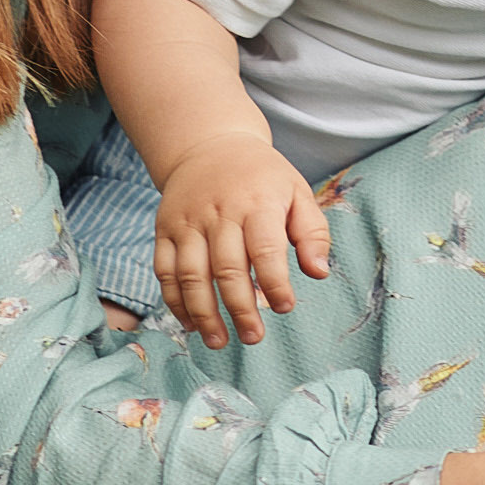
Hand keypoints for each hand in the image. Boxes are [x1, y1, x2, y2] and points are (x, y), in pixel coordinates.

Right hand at [153, 145, 330, 348]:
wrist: (209, 143)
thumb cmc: (262, 177)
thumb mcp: (298, 192)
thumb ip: (313, 233)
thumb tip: (319, 273)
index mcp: (257, 203)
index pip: (266, 250)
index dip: (275, 284)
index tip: (285, 307)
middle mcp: (219, 212)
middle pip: (227, 268)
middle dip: (240, 308)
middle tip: (254, 337)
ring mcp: (188, 221)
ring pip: (190, 274)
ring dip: (204, 313)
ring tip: (219, 341)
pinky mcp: (165, 228)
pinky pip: (164, 270)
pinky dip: (175, 301)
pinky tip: (191, 323)